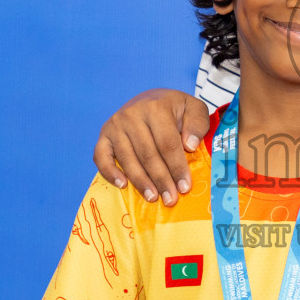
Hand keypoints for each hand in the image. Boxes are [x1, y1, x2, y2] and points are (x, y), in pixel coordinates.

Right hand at [93, 89, 211, 205]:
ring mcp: (114, 126)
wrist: (149, 100)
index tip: (185, 187)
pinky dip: (109, 172)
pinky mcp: (103, 135)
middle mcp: (131, 115)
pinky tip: (122, 185)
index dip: (177, 167)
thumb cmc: (174, 109)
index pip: (167, 144)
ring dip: (140, 181)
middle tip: (170, 200)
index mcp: (155, 107)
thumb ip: (198, 123)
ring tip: (152, 197)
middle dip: (161, 180)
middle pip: (148, 154)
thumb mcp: (193, 108)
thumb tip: (189, 146)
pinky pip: (101, 157)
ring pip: (127, 159)